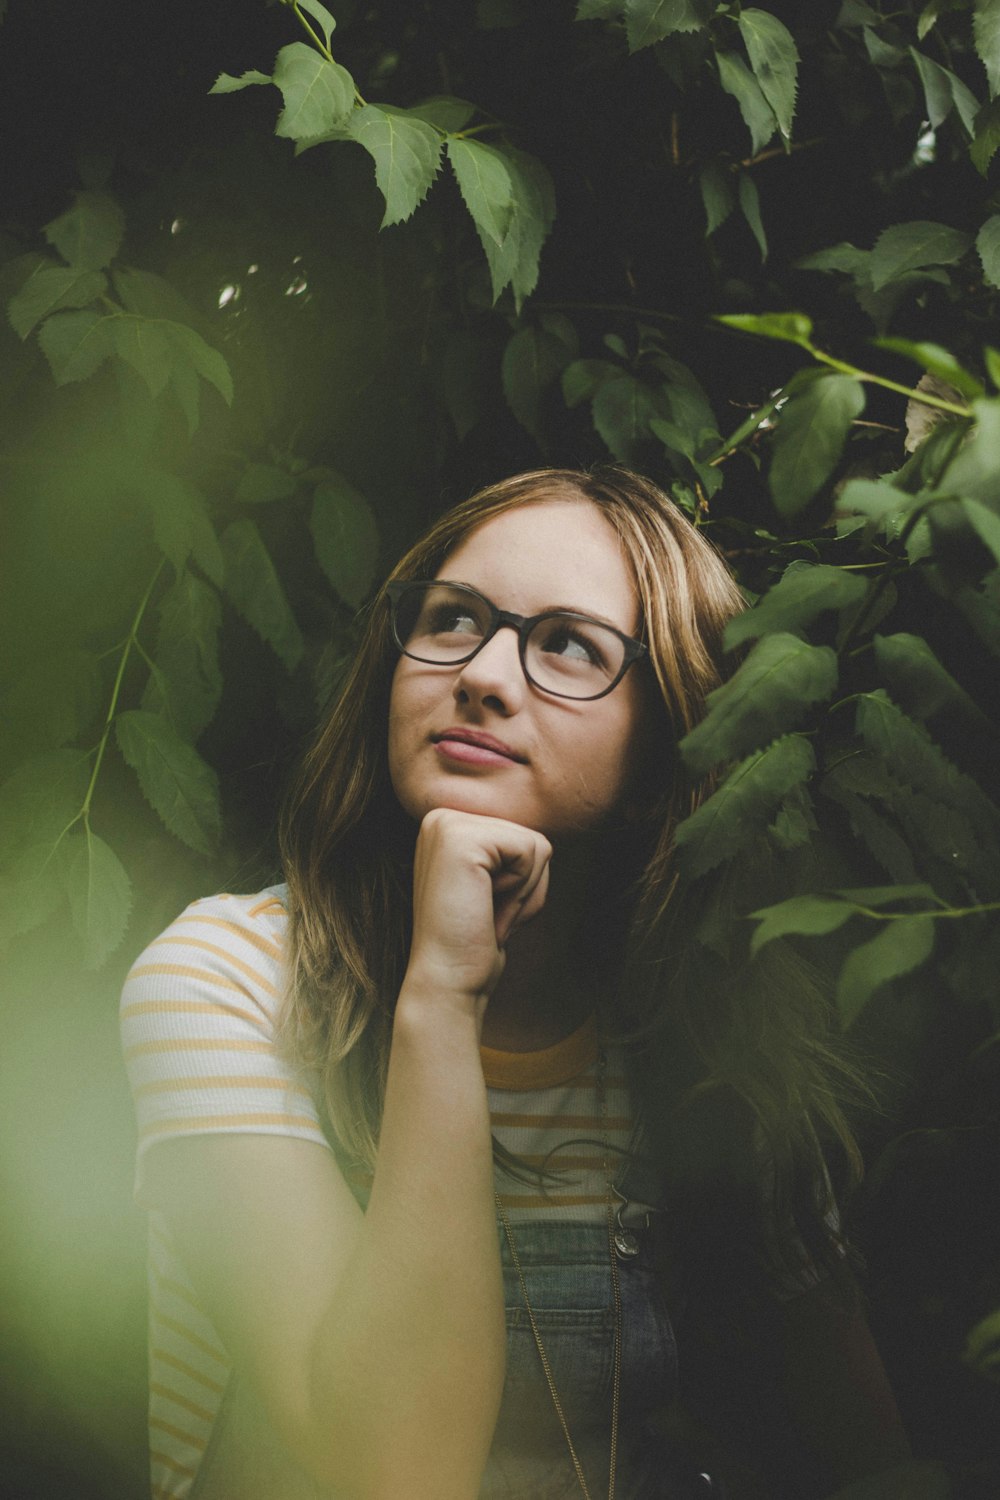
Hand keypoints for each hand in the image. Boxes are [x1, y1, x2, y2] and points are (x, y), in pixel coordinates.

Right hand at [404, 807, 550, 1009]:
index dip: (520, 880)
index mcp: (448, 825)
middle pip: (531, 836)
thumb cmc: (476, 939)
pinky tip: (486, 909)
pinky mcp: (461, 839)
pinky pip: (530, 851)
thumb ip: (511, 852)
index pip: (522, 835)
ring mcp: (448, 825)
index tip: (486, 905)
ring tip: (486, 912)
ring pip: (535, 844)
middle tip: (486, 913)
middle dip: (525, 885)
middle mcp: (442, 817)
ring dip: (523, 891)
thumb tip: (543, 835)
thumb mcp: (497, 882)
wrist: (448, 979)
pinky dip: (521, 890)